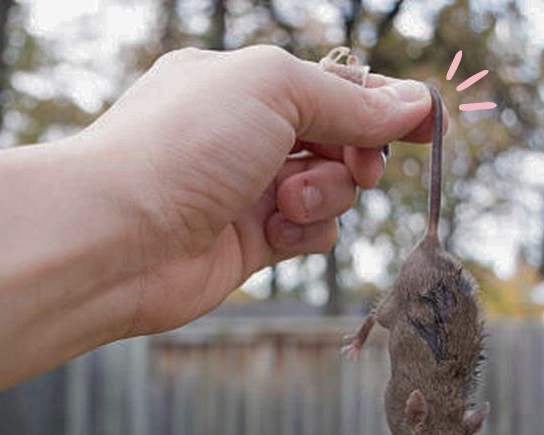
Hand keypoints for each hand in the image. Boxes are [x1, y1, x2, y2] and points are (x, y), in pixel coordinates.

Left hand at [80, 46, 438, 334]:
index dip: (380, 103)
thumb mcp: (273, 90)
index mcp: (238, 83)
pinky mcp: (248, 243)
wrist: (116, 236)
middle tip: (359, 164)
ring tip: (289, 199)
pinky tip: (276, 233)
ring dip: (325, 193)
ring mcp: (244, 190)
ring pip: (329, 189)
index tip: (427, 121)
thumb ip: (348, 100)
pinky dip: (305, 233)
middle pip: (336, 139)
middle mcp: (241, 135)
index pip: (329, 86)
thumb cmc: (182, 145)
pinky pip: (309, 234)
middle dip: (355, 150)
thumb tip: (413, 103)